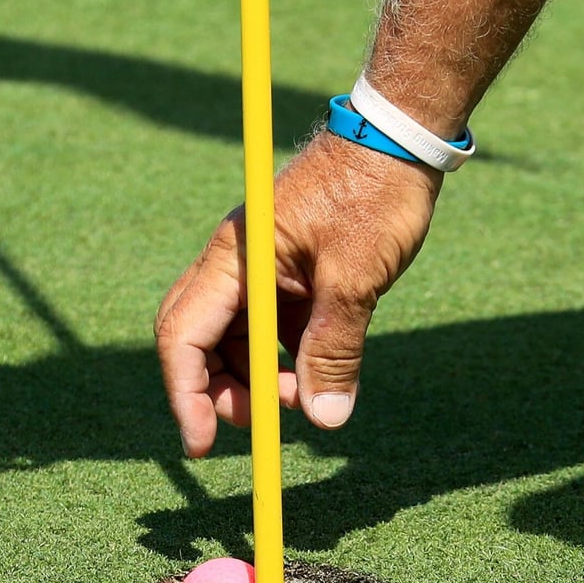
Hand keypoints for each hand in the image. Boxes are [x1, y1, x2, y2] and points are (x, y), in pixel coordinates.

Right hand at [155, 131, 442, 457]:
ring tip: (308, 395)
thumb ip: (334, 350)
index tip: (201, 443)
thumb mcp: (356, 278)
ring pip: (233, 340)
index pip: (182, 335)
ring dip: (258, 378)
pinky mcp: (285, 274)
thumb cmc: (375, 193)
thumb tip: (324, 420)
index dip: (185, 394)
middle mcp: (234, 265)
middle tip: (267, 423)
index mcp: (235, 260)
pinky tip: (318, 368)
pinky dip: (284, 358)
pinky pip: (267, 328)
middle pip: (197, 341)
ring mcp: (258, 269)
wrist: (401, 139)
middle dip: (220, 391)